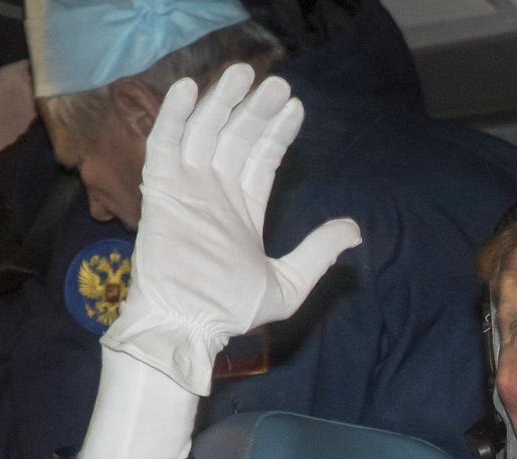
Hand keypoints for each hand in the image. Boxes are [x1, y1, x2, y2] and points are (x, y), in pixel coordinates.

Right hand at [101, 63, 361, 394]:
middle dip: (256, 110)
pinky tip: (189, 89)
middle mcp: (215, 193)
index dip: (277, 132)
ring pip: (205, 133)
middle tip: (277, 82)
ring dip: (222, 102)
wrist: (189, 328)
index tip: (296, 106)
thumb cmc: (230, 312)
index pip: (262, 159)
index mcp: (243, 210)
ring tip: (242, 72)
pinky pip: (163, 146)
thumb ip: (318, 251)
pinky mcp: (161, 193)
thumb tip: (355, 229)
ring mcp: (187, 190)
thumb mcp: (290, 282)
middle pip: (237, 139)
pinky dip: (173, 117)